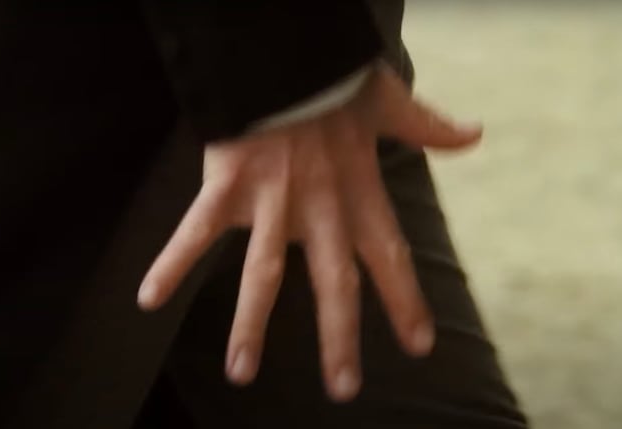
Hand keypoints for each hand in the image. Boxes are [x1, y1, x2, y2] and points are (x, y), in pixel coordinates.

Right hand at [137, 63, 481, 401]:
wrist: (284, 56)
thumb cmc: (335, 78)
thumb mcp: (389, 101)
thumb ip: (428, 127)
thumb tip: (474, 133)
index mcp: (358, 190)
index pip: (388, 254)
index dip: (404, 299)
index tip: (418, 344)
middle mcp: (318, 207)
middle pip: (332, 282)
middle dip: (339, 336)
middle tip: (342, 387)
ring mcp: (271, 202)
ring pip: (261, 274)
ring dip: (250, 325)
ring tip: (241, 374)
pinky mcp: (227, 188)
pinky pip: (196, 232)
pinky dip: (171, 263)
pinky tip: (147, 299)